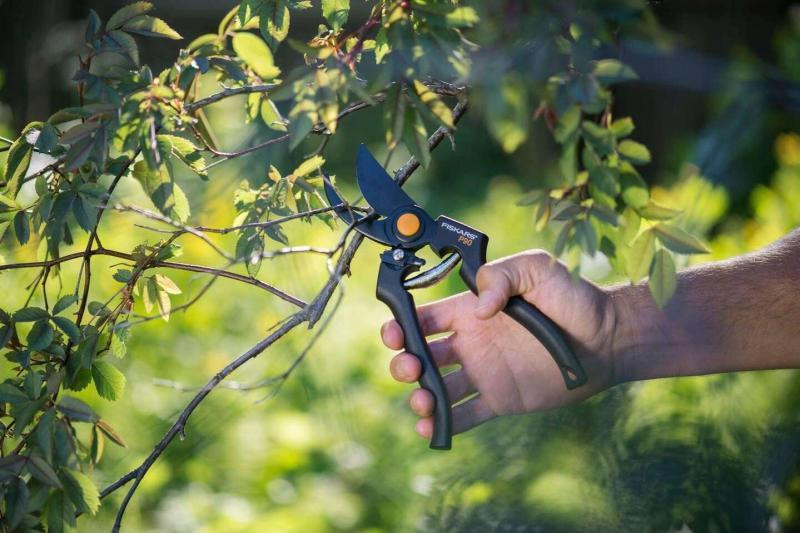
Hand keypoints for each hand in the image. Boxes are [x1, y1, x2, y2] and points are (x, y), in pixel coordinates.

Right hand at [381, 250, 619, 438]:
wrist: (608, 338)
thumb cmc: (574, 297)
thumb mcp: (538, 268)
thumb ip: (502, 276)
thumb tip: (480, 308)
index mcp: (471, 310)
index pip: (424, 318)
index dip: (401, 324)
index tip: (393, 333)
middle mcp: (471, 342)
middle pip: (421, 355)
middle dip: (405, 363)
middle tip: (412, 368)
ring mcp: (483, 373)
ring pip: (437, 388)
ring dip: (421, 396)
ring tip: (424, 401)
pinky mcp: (499, 399)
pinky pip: (464, 414)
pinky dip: (443, 424)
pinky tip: (430, 428)